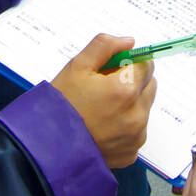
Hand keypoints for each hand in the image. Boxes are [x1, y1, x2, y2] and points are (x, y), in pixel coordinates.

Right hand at [51, 34, 155, 168]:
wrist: (47, 147)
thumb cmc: (60, 105)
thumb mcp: (77, 67)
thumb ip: (105, 46)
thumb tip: (129, 42)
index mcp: (125, 90)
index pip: (146, 64)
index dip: (130, 62)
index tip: (114, 67)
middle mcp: (136, 114)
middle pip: (149, 85)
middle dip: (133, 81)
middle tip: (105, 87)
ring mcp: (135, 136)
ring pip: (144, 108)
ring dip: (131, 104)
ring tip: (101, 109)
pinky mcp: (131, 153)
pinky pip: (137, 131)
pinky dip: (126, 126)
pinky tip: (103, 126)